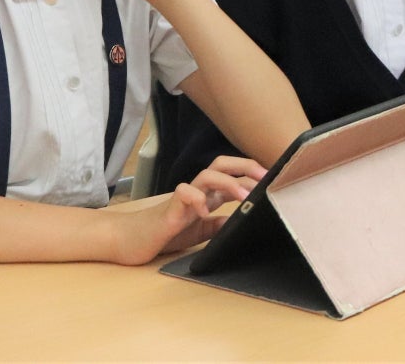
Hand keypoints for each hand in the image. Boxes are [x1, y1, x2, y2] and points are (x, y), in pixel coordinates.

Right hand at [106, 158, 262, 264]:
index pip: (232, 175)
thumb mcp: (201, 231)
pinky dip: (196, 200)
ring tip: (244, 195)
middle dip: (244, 166)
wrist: (131, 240)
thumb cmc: (165, 233)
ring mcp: (183, 198)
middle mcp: (197, 191)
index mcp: (206, 196)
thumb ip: (220, 225)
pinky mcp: (169, 209)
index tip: (273, 178)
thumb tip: (243, 221)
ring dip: (228, 183)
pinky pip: (183, 194)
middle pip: (221, 165)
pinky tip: (204, 212)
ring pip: (207, 175)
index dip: (251, 174)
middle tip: (265, 177)